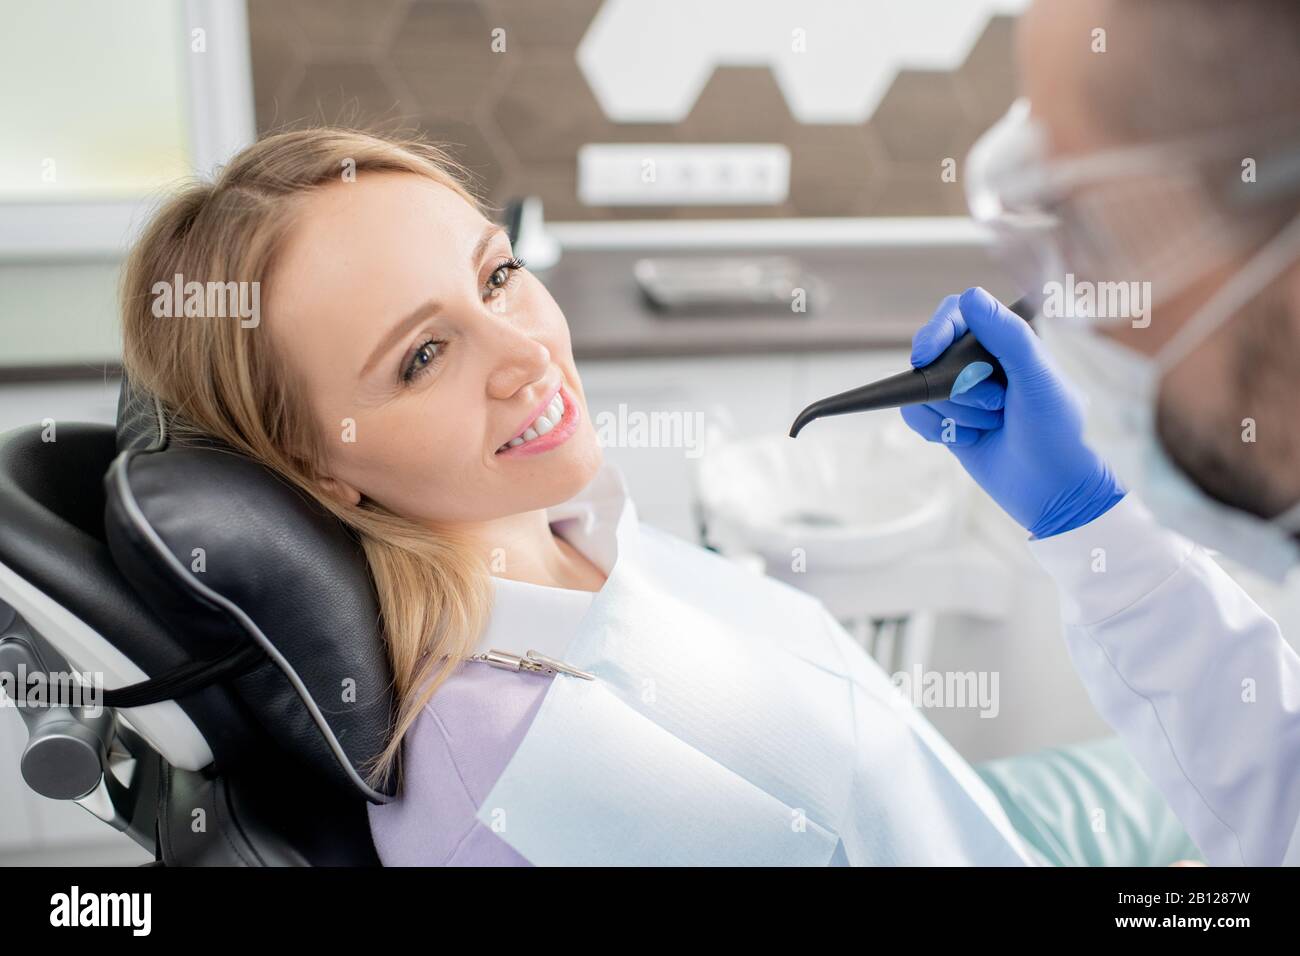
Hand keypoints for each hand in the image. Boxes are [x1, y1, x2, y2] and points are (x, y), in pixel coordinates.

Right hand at [900, 287, 1124, 538]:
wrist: (1053, 491)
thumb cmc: (1057, 430)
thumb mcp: (1037, 377)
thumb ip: (1008, 334)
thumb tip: (969, 295)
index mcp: (1007, 341)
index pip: (957, 316)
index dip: (936, 331)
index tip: (926, 355)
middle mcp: (980, 362)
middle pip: (932, 354)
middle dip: (956, 385)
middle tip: (994, 405)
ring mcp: (960, 394)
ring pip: (921, 388)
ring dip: (954, 412)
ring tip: (991, 425)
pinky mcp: (947, 422)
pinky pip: (915, 414)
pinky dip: (937, 429)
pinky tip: (969, 439)